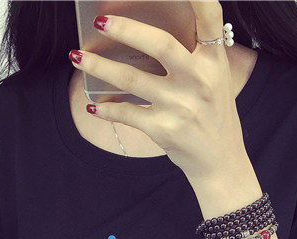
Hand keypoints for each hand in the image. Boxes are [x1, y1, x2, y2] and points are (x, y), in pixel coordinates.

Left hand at [69, 1, 247, 184]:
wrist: (220, 161)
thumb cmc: (212, 114)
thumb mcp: (214, 80)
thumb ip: (193, 54)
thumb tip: (144, 31)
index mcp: (214, 61)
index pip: (210, 19)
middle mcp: (199, 80)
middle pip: (159, 45)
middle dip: (126, 29)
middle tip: (100, 21)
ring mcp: (181, 106)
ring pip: (131, 79)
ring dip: (99, 67)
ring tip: (76, 56)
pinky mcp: (164, 129)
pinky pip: (127, 113)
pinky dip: (106, 110)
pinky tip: (93, 106)